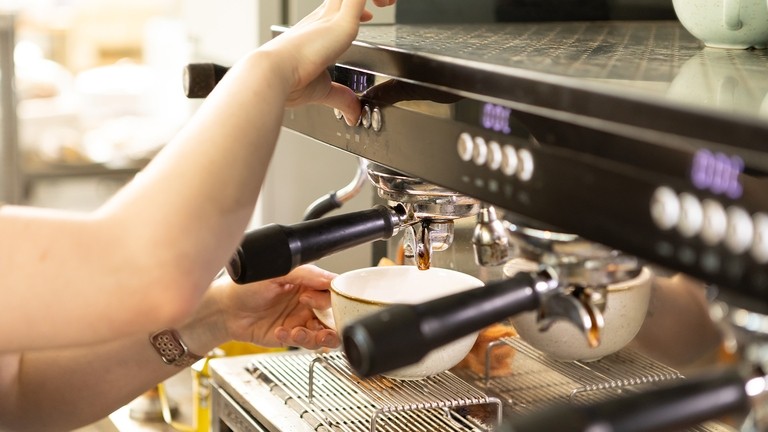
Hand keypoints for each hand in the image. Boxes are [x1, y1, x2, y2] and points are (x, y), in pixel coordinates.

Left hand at [207, 265, 339, 349]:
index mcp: (308, 283)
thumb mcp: (276, 273)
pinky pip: (306, 343)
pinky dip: (298, 340)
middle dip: (332, 325)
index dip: (332, 299)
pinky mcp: (291, 336)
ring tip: (300, 332)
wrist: (224, 309)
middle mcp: (308, 302)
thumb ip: (306, 274)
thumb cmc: (245, 286)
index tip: (317, 300)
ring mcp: (300, 320)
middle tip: (321, 327)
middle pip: (334, 316)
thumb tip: (331, 278)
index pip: (333, 292)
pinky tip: (282, 332)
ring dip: (317, 337)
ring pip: (324, 333)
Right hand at [259, 0, 395, 124]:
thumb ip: (340, 97)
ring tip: (387, 3)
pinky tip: (386, 4)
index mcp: (314, 30)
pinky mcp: (343, 22)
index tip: (367, 16)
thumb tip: (351, 113)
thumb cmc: (289, 82)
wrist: (274, 75)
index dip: (355, 8)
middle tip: (383, 6)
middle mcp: (322, 19)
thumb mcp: (322, 89)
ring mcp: (332, 17)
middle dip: (366, 1)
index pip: (338, 7)